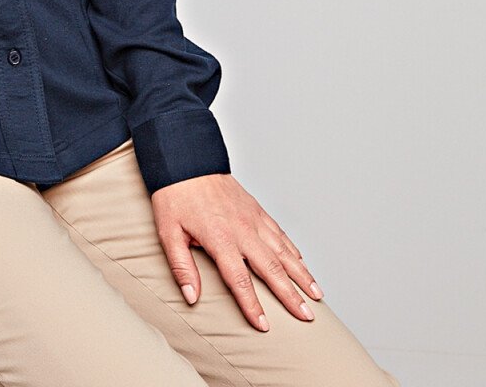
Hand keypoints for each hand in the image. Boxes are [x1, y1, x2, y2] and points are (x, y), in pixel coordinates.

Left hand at [150, 172, 323, 331]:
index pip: (239, 280)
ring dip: (301, 274)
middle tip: (307, 317)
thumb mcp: (168, 232)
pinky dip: (294, 250)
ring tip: (317, 296)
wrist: (186, 160)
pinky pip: (280, 233)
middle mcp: (242, 230)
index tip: (264, 326)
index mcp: (220, 239)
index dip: (252, 305)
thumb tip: (191, 297)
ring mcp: (253, 219)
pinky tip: (302, 263)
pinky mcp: (257, 210)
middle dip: (291, 295)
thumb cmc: (175, 196)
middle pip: (271, 269)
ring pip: (283, 251)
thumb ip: (182, 267)